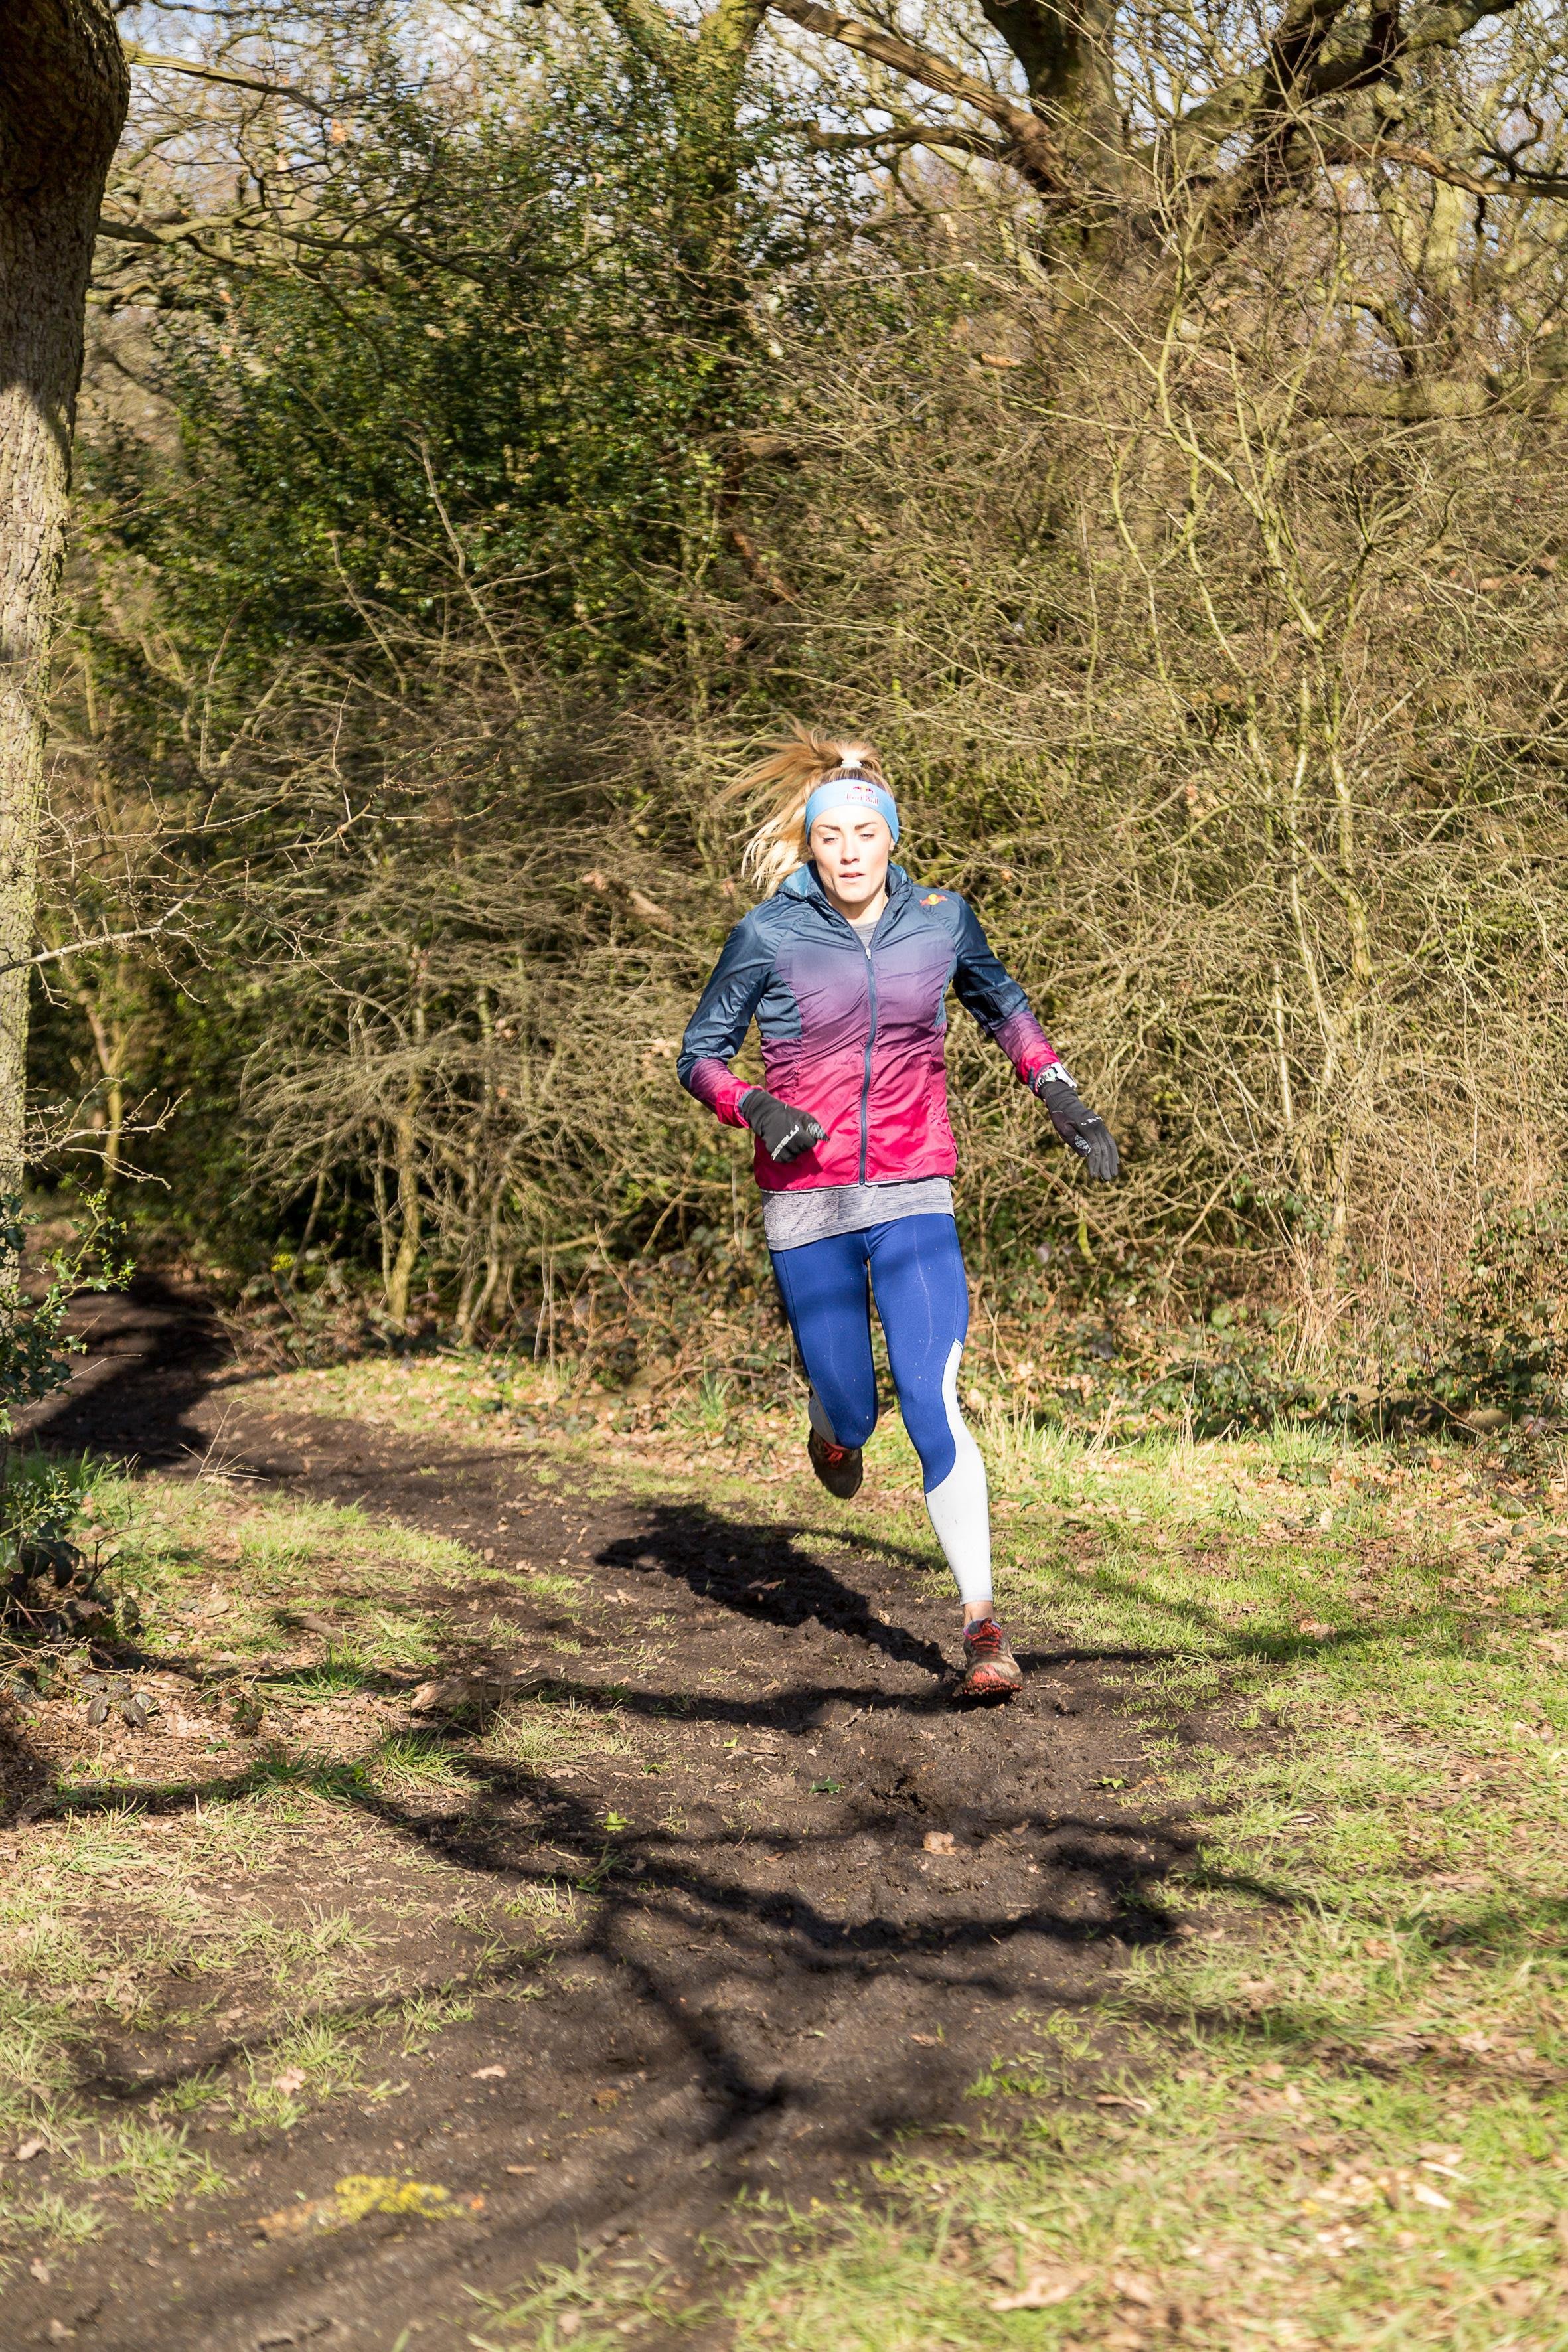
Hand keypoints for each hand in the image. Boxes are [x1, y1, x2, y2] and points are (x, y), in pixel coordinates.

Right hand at [741, 1089, 825, 1164]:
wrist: (768, 1115)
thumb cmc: (789, 1115)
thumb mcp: (805, 1117)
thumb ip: (816, 1128)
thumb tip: (827, 1139)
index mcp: (799, 1134)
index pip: (811, 1144)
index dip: (809, 1138)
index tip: (804, 1133)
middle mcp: (789, 1142)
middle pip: (802, 1150)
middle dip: (801, 1145)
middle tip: (795, 1136)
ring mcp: (780, 1147)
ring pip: (793, 1156)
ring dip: (794, 1151)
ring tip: (790, 1141)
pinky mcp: (773, 1151)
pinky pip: (784, 1159)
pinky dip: (786, 1156)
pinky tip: (785, 1147)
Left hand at [1032, 1064, 1118, 1180]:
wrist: (1064, 1101)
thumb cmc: (1061, 1116)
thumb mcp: (1063, 1128)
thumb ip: (1074, 1140)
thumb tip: (1086, 1155)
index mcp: (1088, 1126)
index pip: (1095, 1149)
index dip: (1096, 1163)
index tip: (1094, 1176)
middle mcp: (1098, 1125)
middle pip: (1105, 1148)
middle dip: (1106, 1165)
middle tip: (1106, 1179)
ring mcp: (1101, 1125)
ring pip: (1110, 1145)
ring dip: (1112, 1160)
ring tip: (1113, 1174)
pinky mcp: (1101, 1126)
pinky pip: (1109, 1140)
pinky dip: (1113, 1151)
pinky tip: (1115, 1161)